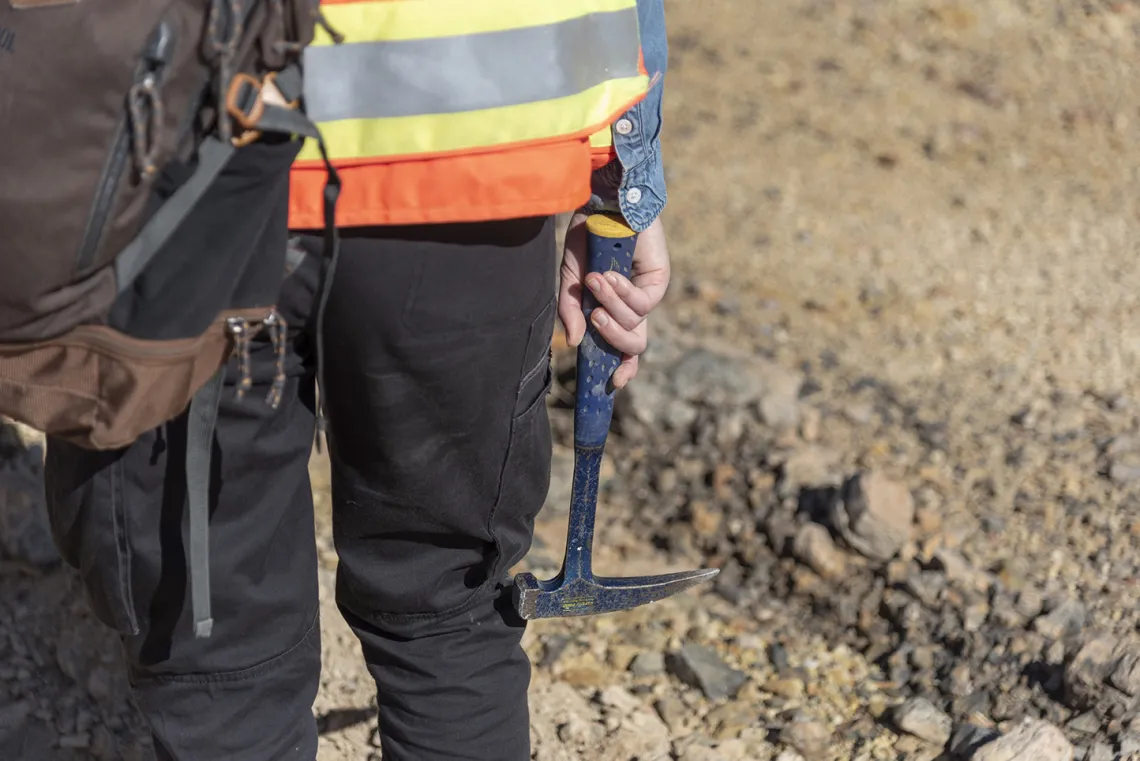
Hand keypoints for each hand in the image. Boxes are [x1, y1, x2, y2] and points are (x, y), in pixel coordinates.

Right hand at [557, 212, 670, 388]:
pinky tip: (611, 273)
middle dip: (613, 340)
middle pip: (634, 345)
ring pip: (635, 325)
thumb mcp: (570, 279)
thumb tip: (573, 342)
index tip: (613, 383)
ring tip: (596, 280)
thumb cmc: (586, 239)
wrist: (602, 204)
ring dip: (610, 306)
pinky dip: (621, 292)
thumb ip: (570, 311)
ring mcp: (648, 294)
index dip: (622, 368)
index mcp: (614, 310)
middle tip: (595, 320)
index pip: (623, 348)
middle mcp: (633, 306)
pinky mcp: (659, 280)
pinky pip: (641, 303)